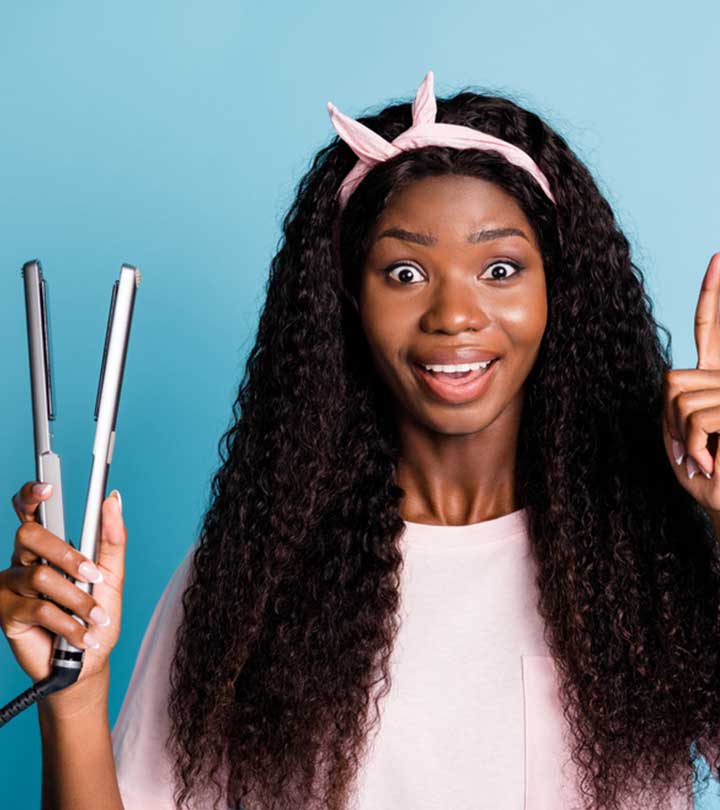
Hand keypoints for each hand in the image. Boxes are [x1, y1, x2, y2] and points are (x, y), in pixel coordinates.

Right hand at [0, 481, 126, 691]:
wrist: (88, 661)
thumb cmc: (96, 615)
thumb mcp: (112, 575)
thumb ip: (111, 538)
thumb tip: (112, 499)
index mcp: (47, 547)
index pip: (31, 512)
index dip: (31, 495)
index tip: (47, 488)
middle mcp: (24, 561)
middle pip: (31, 535)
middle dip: (67, 554)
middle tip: (93, 575)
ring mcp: (12, 586)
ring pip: (40, 575)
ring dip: (77, 599)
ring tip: (97, 617)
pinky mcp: (6, 613)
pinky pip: (37, 608)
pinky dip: (68, 622)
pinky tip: (82, 635)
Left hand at [662, 252, 719, 512]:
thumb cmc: (707, 473)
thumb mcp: (681, 434)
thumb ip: (678, 401)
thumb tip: (674, 379)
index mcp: (718, 379)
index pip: (709, 330)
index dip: (712, 296)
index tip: (717, 258)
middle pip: (672, 380)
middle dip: (669, 420)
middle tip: (690, 451)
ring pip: (680, 399)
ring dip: (680, 437)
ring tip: (704, 457)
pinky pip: (693, 418)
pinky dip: (691, 447)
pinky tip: (710, 462)